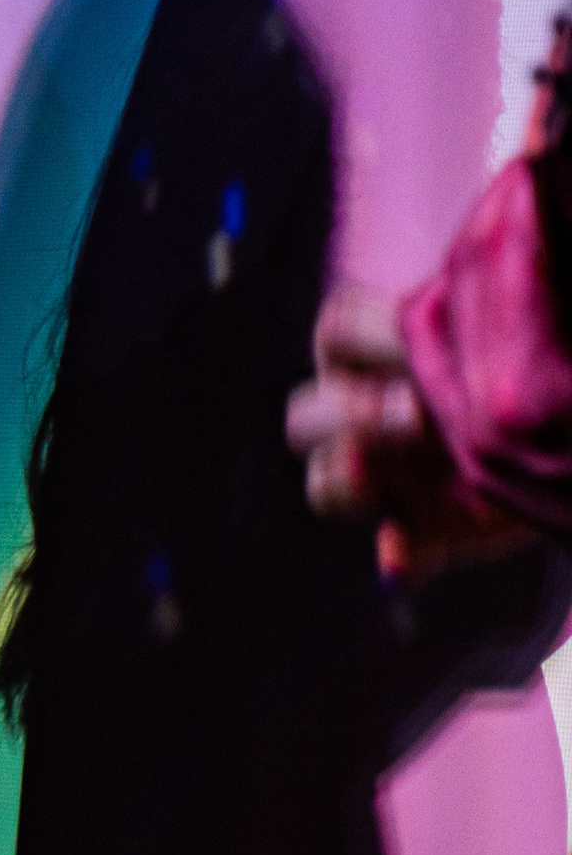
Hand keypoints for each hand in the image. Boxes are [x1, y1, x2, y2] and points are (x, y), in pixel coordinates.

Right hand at [287, 285, 532, 582]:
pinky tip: (405, 563)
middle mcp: (367, 417)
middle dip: (351, 413)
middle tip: (416, 415)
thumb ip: (467, 321)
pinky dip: (398, 560)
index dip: (368, 337)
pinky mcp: (423, 531)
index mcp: (381, 352)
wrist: (560, 423)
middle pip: (307, 414)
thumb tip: (451, 292)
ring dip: (345, 480)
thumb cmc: (528, 356)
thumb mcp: (498, 335)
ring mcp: (388, 479)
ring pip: (323, 484)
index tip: (417, 338)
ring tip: (377, 480)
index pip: (339, 330)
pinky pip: (394, 555)